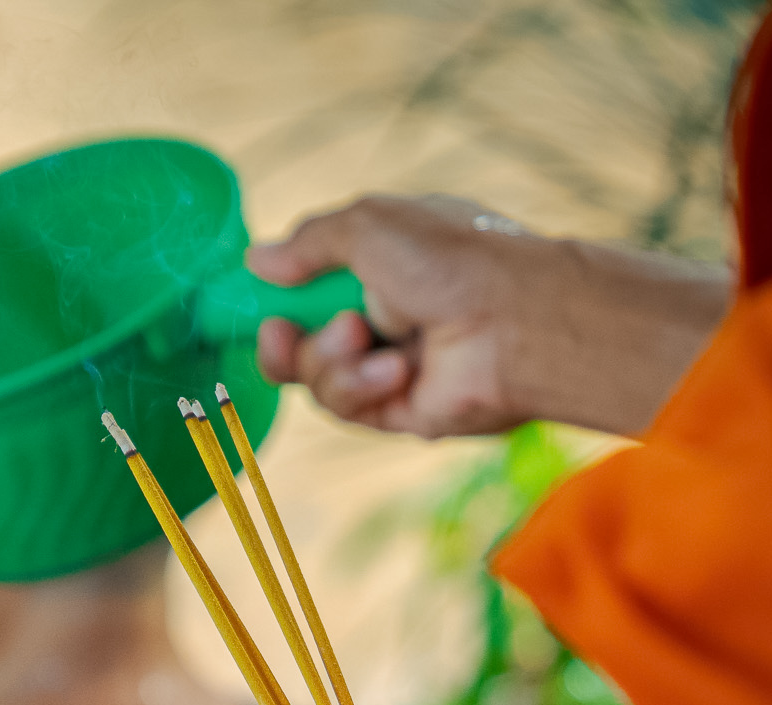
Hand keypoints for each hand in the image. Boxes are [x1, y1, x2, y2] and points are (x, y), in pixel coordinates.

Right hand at [250, 196, 733, 437]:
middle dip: (282, 342)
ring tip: (360, 338)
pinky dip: (359, 386)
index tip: (257, 297)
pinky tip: (394, 371)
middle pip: (301, 343)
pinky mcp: (400, 412)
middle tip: (280, 332)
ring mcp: (392, 366)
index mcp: (385, 263)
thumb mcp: (368, 225)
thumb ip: (308, 243)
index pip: (314, 284)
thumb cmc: (453, 259)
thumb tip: (256, 260)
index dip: (280, 295)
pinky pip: (347, 408)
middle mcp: (387, 316)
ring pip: (316, 378)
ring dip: (326, 360)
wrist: (515, 322)